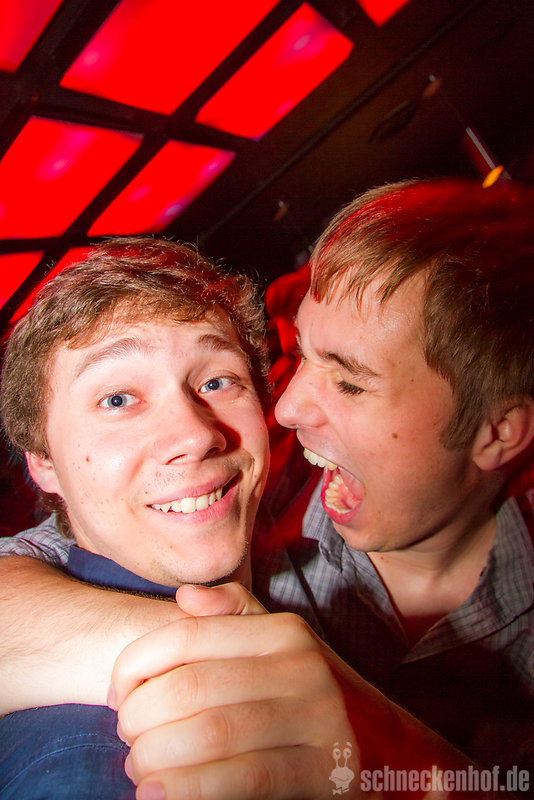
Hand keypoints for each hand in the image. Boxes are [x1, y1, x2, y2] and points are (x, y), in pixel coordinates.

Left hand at [110, 585, 467, 799]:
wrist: (385, 751)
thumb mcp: (282, 648)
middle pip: (189, 687)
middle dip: (138, 716)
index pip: (186, 635)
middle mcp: (304, 667)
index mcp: (284, 632)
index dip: (134, 663)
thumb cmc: (310, 697)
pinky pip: (241, 780)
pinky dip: (188, 790)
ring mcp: (319, 720)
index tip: (114, 692)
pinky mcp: (324, 773)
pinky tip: (157, 796)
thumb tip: (185, 598)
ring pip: (209, 734)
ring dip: (155, 757)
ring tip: (139, 768)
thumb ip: (236, 616)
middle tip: (126, 735)